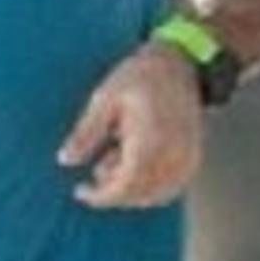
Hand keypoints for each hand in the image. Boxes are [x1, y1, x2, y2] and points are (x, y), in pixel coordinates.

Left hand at [59, 37, 205, 208]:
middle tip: (95, 174)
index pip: (126, 186)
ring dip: (132, 189)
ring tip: (115, 156)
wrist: (178, 64)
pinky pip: (172, 185)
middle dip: (114, 192)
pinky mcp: (194, 156)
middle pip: (141, 194)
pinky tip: (134, 163)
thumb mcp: (104, 100)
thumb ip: (86, 134)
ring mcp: (188, 157)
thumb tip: (65, 161)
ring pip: (157, 194)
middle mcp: (173, 154)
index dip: (102, 196)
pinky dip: (151, 185)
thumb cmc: (139, 77)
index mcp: (149, 140)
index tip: (81, 191)